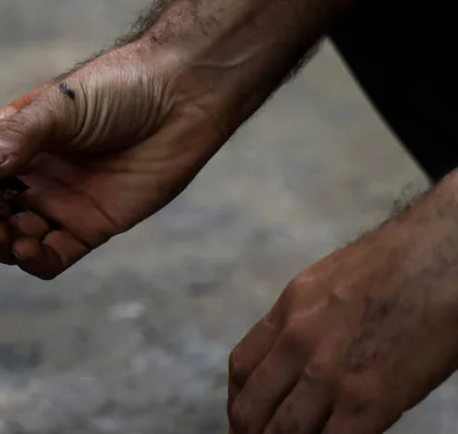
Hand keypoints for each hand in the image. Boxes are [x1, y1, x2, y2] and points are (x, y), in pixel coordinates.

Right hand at [0, 41, 229, 277]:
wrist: (182, 96)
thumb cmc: (116, 87)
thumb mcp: (58, 106)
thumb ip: (17, 138)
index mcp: (12, 142)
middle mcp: (29, 176)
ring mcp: (58, 203)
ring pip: (14, 238)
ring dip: (0, 244)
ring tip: (3, 235)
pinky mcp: (90, 227)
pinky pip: (54, 256)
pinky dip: (35, 260)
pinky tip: (28, 250)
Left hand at [228, 183, 457, 433]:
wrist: (441, 260)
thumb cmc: (396, 268)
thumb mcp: (325, 283)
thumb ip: (303, 320)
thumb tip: (291, 358)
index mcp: (288, 311)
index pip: (241, 368)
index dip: (238, 401)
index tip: (244, 418)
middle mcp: (299, 342)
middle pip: (253, 406)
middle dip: (252, 432)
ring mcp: (331, 374)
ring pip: (285, 431)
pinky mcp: (369, 399)